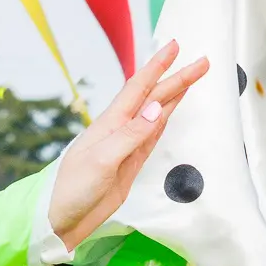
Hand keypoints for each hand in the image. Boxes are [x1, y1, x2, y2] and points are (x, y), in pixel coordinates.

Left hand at [46, 39, 210, 252]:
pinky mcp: (131, 163)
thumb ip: (130, 135)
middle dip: (177, 78)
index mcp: (110, 123)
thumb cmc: (74, 189)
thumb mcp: (102, 161)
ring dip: (173, 95)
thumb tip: (156, 108)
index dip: (158, 66)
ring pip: (156, 113)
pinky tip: (170, 109)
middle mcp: (120, 129)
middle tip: (201, 62)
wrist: (63, 219)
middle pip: (153, 97)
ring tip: (191, 78)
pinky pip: (153, 135)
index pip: (138, 87)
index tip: (175, 46)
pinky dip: (164, 120)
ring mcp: (126, 145)